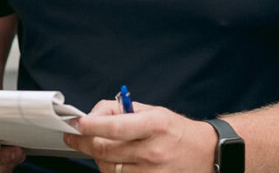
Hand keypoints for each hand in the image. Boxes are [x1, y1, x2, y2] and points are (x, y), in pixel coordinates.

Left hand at [63, 100, 214, 172]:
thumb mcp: (152, 111)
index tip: (76, 123)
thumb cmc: (175, 130)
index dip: (90, 125)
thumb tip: (91, 116)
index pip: (114, 127)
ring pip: (108, 168)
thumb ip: (120, 111)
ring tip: (100, 147)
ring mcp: (152, 172)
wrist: (205, 153)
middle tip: (73, 136)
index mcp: (154, 126)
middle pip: (105, 150)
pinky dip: (110, 170)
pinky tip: (114, 160)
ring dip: (97, 157)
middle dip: (83, 142)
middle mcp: (153, 151)